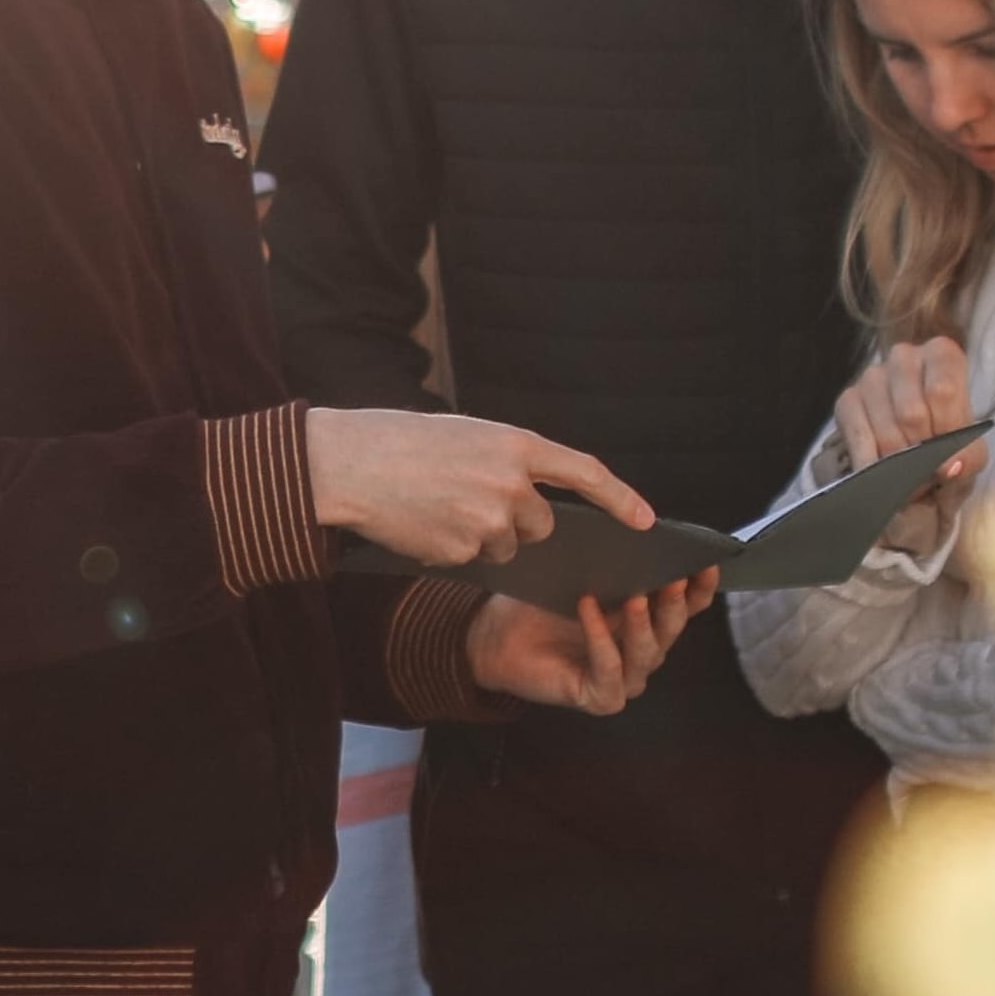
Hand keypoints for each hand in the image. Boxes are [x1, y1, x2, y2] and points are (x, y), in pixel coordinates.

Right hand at [306, 407, 653, 569]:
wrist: (348, 464)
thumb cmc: (401, 443)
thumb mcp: (466, 435)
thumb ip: (508, 462)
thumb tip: (533, 501)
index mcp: (516, 445)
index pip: (586, 474)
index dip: (621, 498)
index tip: (646, 521)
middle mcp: (511, 485)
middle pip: (543, 524)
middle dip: (519, 522)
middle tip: (472, 500)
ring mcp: (488, 522)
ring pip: (506, 546)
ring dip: (482, 536)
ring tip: (437, 507)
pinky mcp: (461, 552)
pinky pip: (471, 559)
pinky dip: (451, 547)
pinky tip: (422, 523)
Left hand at [465, 575, 712, 714]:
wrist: (493, 636)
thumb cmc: (539, 605)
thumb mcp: (583, 576)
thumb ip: (615, 563)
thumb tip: (638, 531)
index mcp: (645, 620)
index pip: (686, 606)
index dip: (700, 587)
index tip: (704, 563)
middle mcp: (640, 651)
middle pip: (671, 629)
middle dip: (674, 604)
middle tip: (672, 579)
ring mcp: (623, 677)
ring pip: (647, 653)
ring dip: (643, 624)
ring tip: (634, 597)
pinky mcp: (600, 697)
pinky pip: (610, 670)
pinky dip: (601, 640)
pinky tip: (588, 611)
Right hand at [834, 335, 983, 550]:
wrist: (920, 457)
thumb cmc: (949, 445)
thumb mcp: (972, 454)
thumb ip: (969, 459)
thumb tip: (949, 467)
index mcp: (942, 356)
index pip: (942, 391)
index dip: (945, 430)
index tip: (948, 454)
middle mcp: (904, 357)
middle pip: (911, 413)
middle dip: (920, 452)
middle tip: (927, 468)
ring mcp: (871, 377)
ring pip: (884, 429)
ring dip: (897, 461)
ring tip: (908, 472)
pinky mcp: (847, 399)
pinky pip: (858, 437)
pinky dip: (871, 463)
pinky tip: (881, 473)